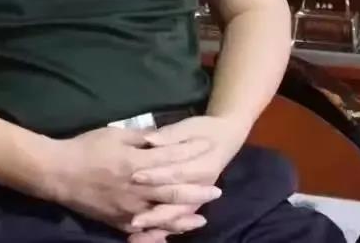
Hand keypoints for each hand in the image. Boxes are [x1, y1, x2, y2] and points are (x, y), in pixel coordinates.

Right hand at [41, 126, 220, 235]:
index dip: (191, 153)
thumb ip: (140, 137)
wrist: (58, 173)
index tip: (208, 148)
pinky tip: (173, 231)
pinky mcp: (119, 221)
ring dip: (185, 215)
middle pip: (175, 190)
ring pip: (164, 214)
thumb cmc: (86, 148)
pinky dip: (162, 230)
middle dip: (198, 190)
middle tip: (217, 190)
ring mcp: (129, 208)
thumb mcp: (114, 134)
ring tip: (203, 216)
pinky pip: (146, 228)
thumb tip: (160, 138)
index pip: (172, 158)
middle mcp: (137, 187)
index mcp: (136, 162)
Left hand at [126, 115, 251, 242]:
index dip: (156, 176)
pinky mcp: (194, 202)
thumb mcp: (188, 127)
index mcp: (202, 165)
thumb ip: (170, 135)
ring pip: (178, 216)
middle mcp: (202, 186)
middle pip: (176, 202)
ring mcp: (198, 197)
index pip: (176, 173)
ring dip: (158, 225)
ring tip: (137, 231)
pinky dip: (164, 229)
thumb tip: (149, 140)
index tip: (135, 177)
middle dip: (154, 213)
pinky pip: (180, 220)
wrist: (225, 138)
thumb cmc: (203, 130)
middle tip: (134, 221)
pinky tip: (144, 235)